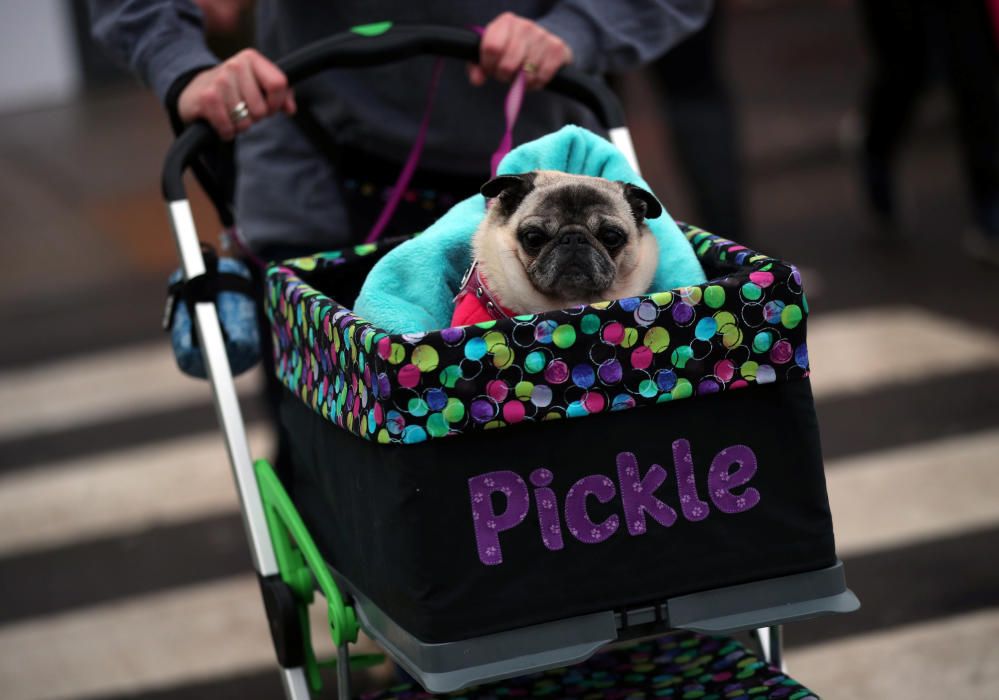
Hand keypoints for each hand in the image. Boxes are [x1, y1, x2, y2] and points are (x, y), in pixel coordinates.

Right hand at [177, 48, 295, 139]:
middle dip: (255, 117)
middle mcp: (235, 65)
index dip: (276, 103)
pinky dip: (227, 132)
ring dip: (239, 125)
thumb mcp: (258, 86)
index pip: (278, 84)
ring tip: (231, 115)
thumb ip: (281, 95)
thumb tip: (290, 109)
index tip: (268, 107)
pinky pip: (228, 127)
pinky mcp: (207, 97)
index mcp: (252, 58)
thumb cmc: (234, 90)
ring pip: (245, 121)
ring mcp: (220, 80)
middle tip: (244, 110)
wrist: (195, 90)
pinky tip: (222, 124)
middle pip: (261, 109)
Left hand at [469, 12, 573, 89]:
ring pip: (526, 74)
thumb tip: (477, 80)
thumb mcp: (492, 53)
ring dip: (521, 82)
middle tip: (506, 74)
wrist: (544, 43)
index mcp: (505, 22)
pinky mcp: (557, 49)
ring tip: (520, 76)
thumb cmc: (512, 50)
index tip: (491, 68)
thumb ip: (479, 66)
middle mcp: (525, 25)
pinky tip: (534, 78)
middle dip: (504, 76)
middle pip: (508, 64)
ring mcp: (542, 36)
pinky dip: (536, 84)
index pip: (491, 48)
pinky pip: (542, 77)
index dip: (489, 65)